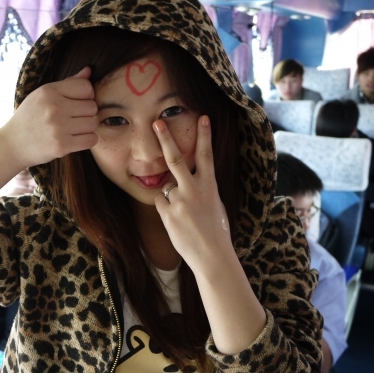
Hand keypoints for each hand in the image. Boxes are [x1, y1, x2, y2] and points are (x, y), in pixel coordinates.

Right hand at [1, 67, 98, 168]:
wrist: (12, 145)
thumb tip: (89, 71)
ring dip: (87, 129)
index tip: (77, 103)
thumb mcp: (42, 96)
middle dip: (86, 114)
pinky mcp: (62, 146)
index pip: (86, 87)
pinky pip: (91, 140)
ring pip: (93, 124)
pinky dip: (87, 141)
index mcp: (49, 91)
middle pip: (92, 106)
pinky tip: (76, 139)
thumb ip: (67, 83)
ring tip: (73, 130)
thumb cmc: (30, 118)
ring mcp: (58, 127)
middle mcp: (54, 107)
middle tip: (74, 119)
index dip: (86, 96)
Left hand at [153, 115, 232, 271]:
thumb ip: (202, 189)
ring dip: (172, 197)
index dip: (204, 135)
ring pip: (166, 187)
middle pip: (176, 158)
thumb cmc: (217, 231)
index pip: (206, 155)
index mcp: (210, 186)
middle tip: (156, 122)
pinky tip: (178, 222)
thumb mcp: (215, 204)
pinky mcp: (167, 213)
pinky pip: (161, 203)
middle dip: (165, 138)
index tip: (203, 118)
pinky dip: (166, 209)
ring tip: (186, 216)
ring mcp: (179, 201)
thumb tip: (186, 181)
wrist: (211, 255)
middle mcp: (193, 189)